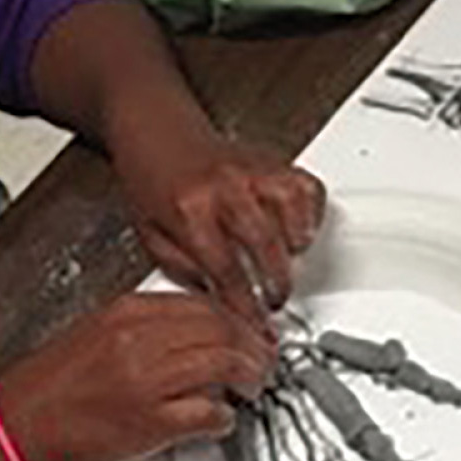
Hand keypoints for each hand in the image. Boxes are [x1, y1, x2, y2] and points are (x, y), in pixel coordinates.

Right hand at [0, 292, 274, 460]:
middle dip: (254, 345)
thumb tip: (200, 330)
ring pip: (224, 364)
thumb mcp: (99, 329)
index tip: (252, 331)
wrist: (16, 423)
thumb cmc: (52, 383)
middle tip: (265, 359)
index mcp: (128, 311)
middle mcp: (139, 339)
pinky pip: (208, 412)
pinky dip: (224, 417)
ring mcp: (146, 380)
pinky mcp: (150, 421)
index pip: (204, 304)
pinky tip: (222, 419)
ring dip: (249, 376)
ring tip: (253, 386)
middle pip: (222, 329)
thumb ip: (149, 325)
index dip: (239, 319)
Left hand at [115, 120, 325, 322]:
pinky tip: (294, 232)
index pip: (227, 273)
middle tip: (274, 301)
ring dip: (294, 252)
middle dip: (275, 287)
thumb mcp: (151, 237)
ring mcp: (254, 171)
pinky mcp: (274, 160)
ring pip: (294, 219)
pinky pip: (309, 192)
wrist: (155, 132)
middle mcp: (225, 187)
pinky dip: (310, 217)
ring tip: (284, 264)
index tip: (256, 328)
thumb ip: (185, 271)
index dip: (245, 309)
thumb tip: (223, 302)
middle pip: (266, 250)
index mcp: (188, 210)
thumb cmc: (153, 182)